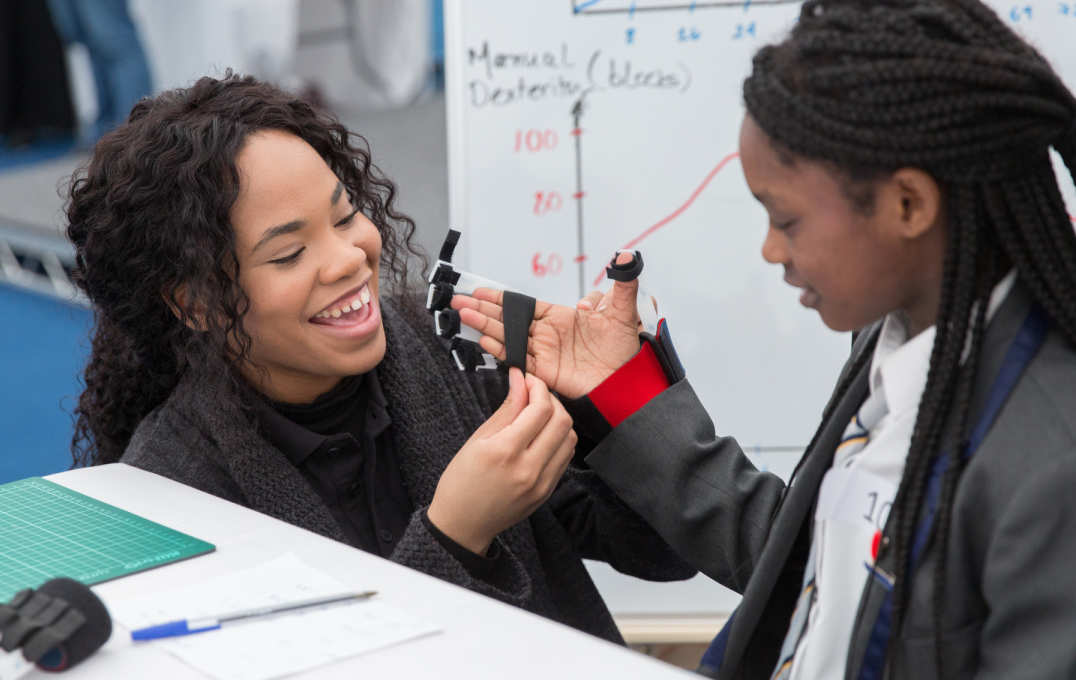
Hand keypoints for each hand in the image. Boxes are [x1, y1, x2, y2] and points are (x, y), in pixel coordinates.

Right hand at [427, 368, 577, 554]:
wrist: (464, 523)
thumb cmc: (461, 481)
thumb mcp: (477, 440)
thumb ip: (506, 409)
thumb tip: (520, 381)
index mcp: (505, 452)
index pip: (540, 409)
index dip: (538, 387)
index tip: (529, 380)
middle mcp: (528, 468)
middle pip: (562, 421)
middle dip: (552, 400)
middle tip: (535, 395)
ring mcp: (542, 482)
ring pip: (570, 438)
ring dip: (559, 420)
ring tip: (538, 415)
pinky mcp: (548, 491)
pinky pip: (565, 457)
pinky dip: (559, 439)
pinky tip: (542, 436)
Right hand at [450, 252, 642, 398]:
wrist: (628, 380)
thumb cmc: (625, 349)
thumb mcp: (624, 310)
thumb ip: (623, 283)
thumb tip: (628, 257)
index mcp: (560, 317)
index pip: (524, 306)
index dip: (501, 299)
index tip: (480, 291)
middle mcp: (548, 334)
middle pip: (509, 320)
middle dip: (484, 310)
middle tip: (459, 301)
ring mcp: (545, 353)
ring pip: (509, 337)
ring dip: (485, 327)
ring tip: (464, 316)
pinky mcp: (545, 372)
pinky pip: (519, 359)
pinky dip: (502, 350)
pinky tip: (485, 341)